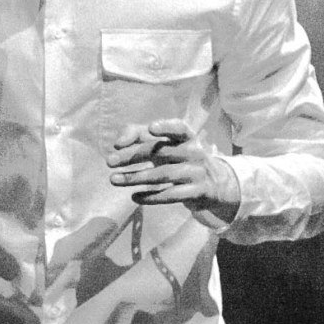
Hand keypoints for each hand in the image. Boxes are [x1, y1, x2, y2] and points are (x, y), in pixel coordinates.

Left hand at [107, 119, 239, 226]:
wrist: (214, 183)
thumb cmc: (179, 156)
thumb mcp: (164, 142)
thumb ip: (137, 134)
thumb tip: (118, 143)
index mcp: (188, 136)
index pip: (179, 128)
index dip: (166, 127)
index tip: (150, 128)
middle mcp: (194, 152)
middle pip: (161, 152)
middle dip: (133, 156)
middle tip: (109, 161)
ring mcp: (196, 173)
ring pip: (162, 175)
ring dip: (135, 177)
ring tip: (113, 179)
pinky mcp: (196, 193)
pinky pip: (170, 195)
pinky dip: (150, 197)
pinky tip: (134, 196)